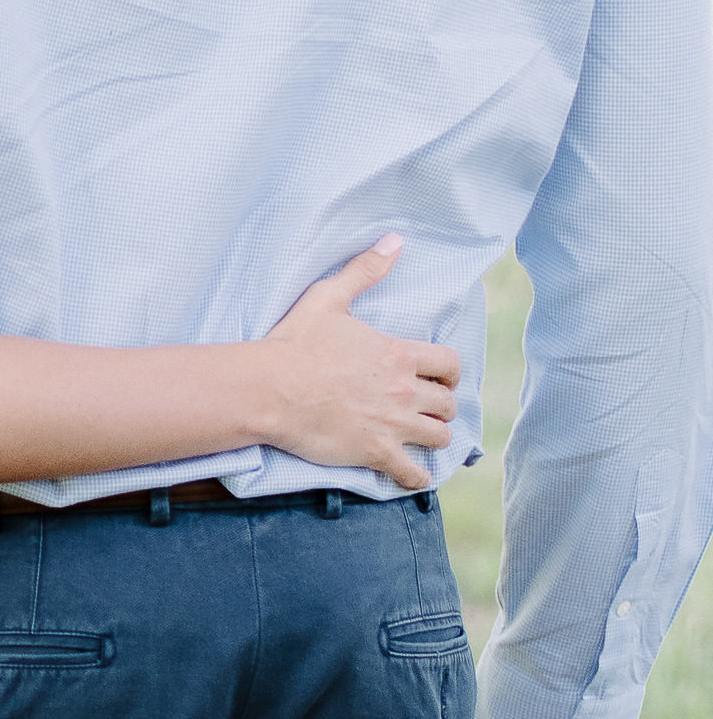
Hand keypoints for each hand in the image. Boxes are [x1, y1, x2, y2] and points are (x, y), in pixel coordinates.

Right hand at [258, 238, 458, 487]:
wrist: (268, 389)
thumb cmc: (295, 344)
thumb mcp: (328, 297)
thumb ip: (364, 271)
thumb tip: (394, 241)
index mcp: (398, 354)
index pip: (449, 364)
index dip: (450, 372)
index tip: (441, 378)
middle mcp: (404, 391)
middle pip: (448, 403)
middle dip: (441, 405)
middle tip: (428, 408)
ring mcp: (392, 424)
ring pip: (439, 436)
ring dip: (434, 436)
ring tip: (422, 436)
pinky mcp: (375, 452)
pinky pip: (413, 473)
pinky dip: (417, 476)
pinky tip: (413, 475)